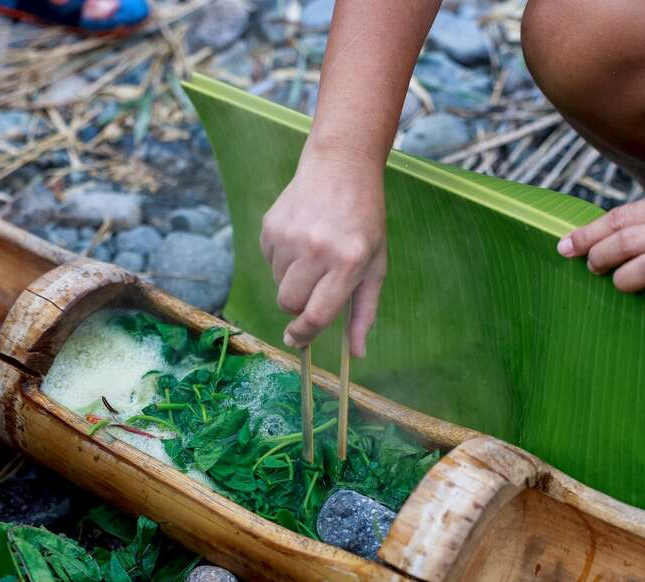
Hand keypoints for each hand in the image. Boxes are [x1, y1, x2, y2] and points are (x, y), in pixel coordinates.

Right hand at [261, 145, 386, 355]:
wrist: (340, 165)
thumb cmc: (363, 220)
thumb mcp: (375, 264)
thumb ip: (365, 311)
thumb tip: (356, 353)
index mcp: (348, 262)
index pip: (316, 315)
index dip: (305, 335)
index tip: (299, 340)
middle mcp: (317, 250)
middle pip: (289, 304)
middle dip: (298, 306)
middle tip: (314, 287)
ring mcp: (290, 236)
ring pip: (278, 284)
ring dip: (293, 279)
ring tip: (314, 252)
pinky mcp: (270, 226)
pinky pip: (269, 262)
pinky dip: (283, 259)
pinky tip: (301, 236)